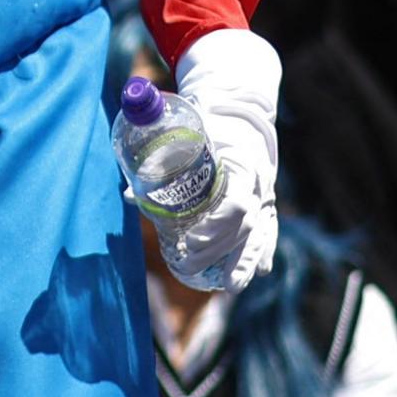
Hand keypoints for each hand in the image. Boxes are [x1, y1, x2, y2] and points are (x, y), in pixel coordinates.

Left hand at [156, 29, 281, 293]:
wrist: (240, 109)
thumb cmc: (205, 122)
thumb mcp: (183, 131)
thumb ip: (157, 159)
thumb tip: (127, 195)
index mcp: (239, 161)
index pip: (236, 202)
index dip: (216, 227)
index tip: (191, 242)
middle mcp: (258, 180)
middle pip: (245, 225)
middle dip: (220, 252)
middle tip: (188, 266)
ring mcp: (266, 191)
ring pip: (261, 231)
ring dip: (245, 260)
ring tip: (230, 286)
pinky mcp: (267, 199)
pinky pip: (268, 229)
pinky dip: (261, 252)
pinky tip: (254, 272)